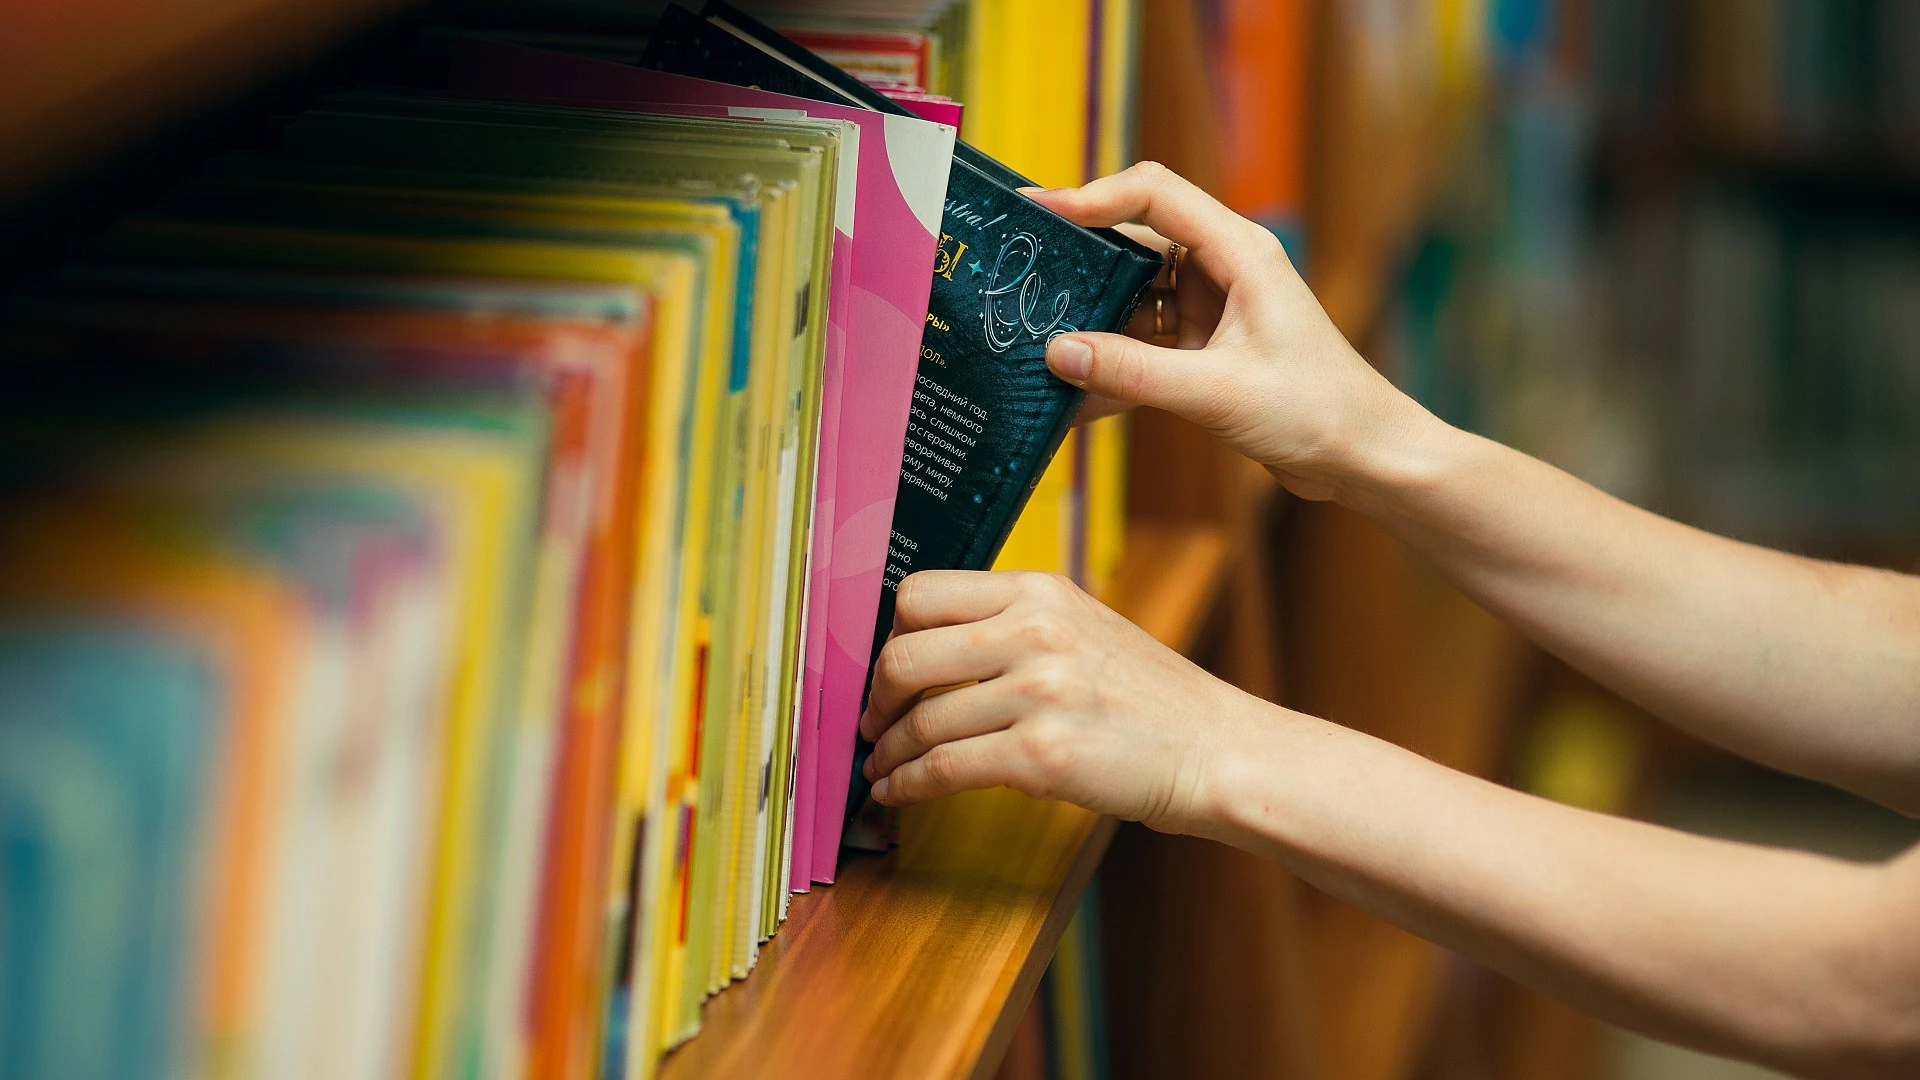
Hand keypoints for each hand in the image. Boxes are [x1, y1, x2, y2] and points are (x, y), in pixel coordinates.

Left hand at [858, 568, 1276, 834]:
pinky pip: (943, 770)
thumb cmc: (1147, 698)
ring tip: (883, 767)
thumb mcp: (1081, 627)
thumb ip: (1011, 624)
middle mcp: (1034, 632)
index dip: (888, 636)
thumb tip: (923, 648)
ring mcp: (1037, 693)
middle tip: (874, 722)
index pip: (919, 593)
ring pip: (919, 722)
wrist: (1215, 750)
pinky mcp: (1040, 756)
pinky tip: (899, 793)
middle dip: (877, 698)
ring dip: (888, 752)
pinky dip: (908, 786)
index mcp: (1038, 591)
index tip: (889, 669)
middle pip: (904, 656)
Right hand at [1027, 161, 1437, 501]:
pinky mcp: (1206, 351)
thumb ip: (1133, 372)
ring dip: (1092, 323)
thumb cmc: (1318, 411)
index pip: (1155, 194)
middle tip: (1023, 279)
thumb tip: (1058, 353)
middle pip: (1135, 243)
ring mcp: (1214, 311)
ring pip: (1134, 299)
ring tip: (1035, 343)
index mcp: (1240, 253)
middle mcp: (1224, 270)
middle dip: (1081, 263)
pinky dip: (1112, 366)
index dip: (1094, 197)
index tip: (1040, 214)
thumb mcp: (1216, 392)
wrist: (1364, 458)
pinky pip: (1144, 346)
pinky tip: (1073, 396)